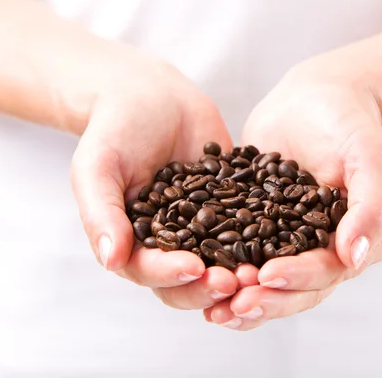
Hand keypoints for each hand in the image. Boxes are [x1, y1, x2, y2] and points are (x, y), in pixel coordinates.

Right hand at [70, 56, 241, 309]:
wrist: (150, 96)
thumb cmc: (114, 130)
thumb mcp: (97, 167)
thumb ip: (101, 213)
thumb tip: (111, 259)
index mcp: (133, 243)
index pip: (149, 271)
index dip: (170, 275)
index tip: (194, 269)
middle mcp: (170, 244)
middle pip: (189, 280)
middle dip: (210, 285)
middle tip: (235, 280)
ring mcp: (203, 229)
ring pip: (222, 263)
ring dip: (240, 272)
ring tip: (260, 270)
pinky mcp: (232, 208)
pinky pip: (249, 228)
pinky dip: (265, 237)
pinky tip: (283, 238)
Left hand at [204, 48, 381, 329]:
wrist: (315, 98)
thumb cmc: (348, 121)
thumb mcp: (368, 154)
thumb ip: (369, 204)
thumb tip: (355, 258)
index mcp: (358, 238)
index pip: (329, 270)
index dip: (299, 279)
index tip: (266, 277)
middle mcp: (326, 248)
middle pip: (297, 288)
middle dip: (266, 300)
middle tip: (233, 306)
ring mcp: (292, 241)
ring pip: (269, 282)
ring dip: (243, 299)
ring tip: (213, 311)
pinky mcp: (262, 229)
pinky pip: (244, 257)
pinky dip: (225, 272)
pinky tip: (200, 281)